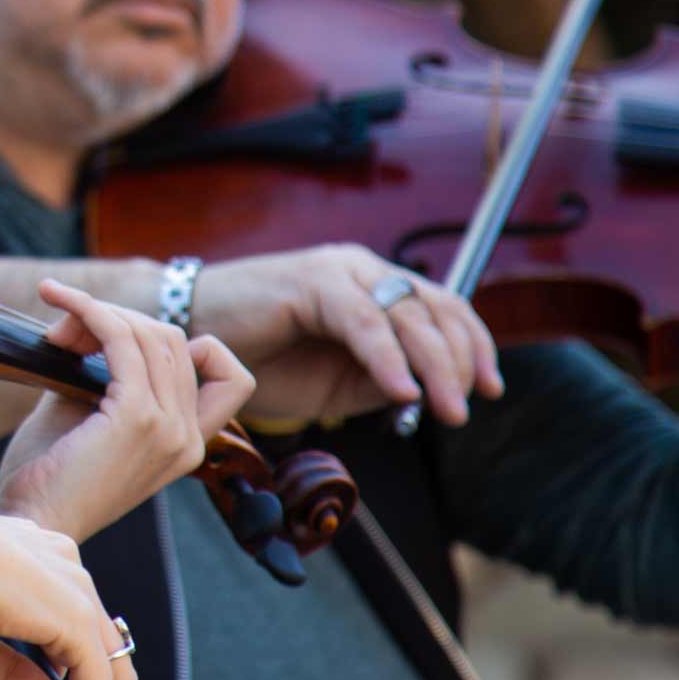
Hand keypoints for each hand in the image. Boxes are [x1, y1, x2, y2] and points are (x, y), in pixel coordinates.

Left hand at [0, 281, 253, 541]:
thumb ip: (103, 374)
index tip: (133, 347)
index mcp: (185, 445)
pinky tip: (62, 306)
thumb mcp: (85, 416)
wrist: (28, 523)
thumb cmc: (46, 476)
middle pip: (174, 341)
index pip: (228, 378)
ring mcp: (169, 428)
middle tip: (62, 334)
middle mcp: (188, 438)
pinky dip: (92, 313)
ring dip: (99, 313)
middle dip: (118, 320)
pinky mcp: (137, 417)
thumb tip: (88, 321)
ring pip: (151, 334)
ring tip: (55, 328)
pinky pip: (121, 339)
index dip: (193, 346)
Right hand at [184, 246, 503, 426]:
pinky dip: (388, 358)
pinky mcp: (312, 282)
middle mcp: (361, 271)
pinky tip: (402, 391)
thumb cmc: (257, 359)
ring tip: (446, 408)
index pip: (442, 309)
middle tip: (465, 408)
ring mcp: (338, 272)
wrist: (189, 336)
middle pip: (434, 310)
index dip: (474, 347)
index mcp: (371, 289)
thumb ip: (381, 382)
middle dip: (460, 362)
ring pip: (407, 314)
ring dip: (435, 366)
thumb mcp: (335, 383)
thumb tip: (430, 396)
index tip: (489, 388)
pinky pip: (364, 321)